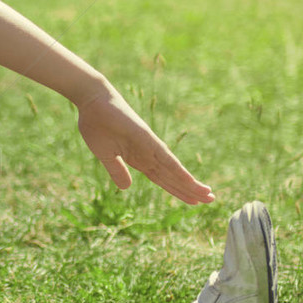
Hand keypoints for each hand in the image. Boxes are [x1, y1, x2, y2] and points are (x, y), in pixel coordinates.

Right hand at [76, 91, 214, 204]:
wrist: (92, 101)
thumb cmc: (96, 124)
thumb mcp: (104, 155)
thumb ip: (116, 170)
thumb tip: (127, 188)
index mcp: (137, 158)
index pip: (161, 178)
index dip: (176, 190)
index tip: (192, 201)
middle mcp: (147, 153)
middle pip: (172, 176)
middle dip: (189, 190)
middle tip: (210, 200)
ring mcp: (149, 146)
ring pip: (173, 170)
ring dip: (190, 183)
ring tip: (207, 195)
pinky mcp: (147, 138)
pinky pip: (165, 159)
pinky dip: (178, 171)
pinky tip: (190, 182)